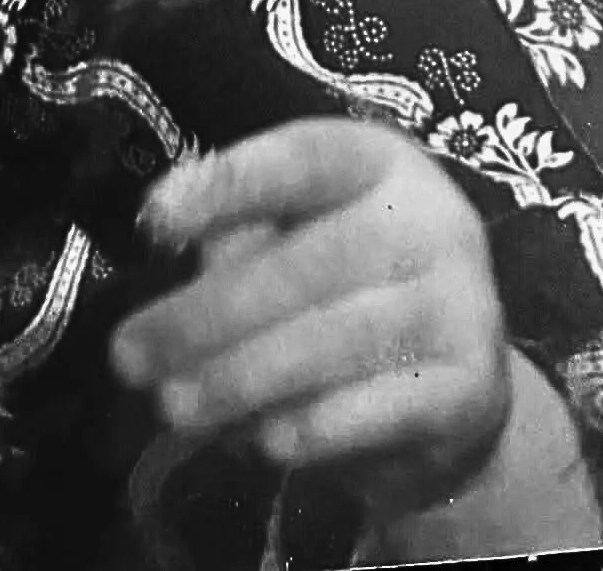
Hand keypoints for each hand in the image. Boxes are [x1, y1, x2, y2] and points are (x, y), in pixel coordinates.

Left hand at [111, 118, 600, 550]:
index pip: (301, 159)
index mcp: (377, 162)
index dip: (226, 187)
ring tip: (173, 405)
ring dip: (241, 379)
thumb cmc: (349, 288)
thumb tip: (163, 241)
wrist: (458, 384)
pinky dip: (311, 428)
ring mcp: (462, 301)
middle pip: (310, 262)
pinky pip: (380, 408)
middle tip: (130, 357)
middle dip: (207, 316)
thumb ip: (242, 237)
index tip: (153, 221)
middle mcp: (432, 218)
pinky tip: (256, 442)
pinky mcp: (472, 386)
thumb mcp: (300, 238)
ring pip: (337, 339)